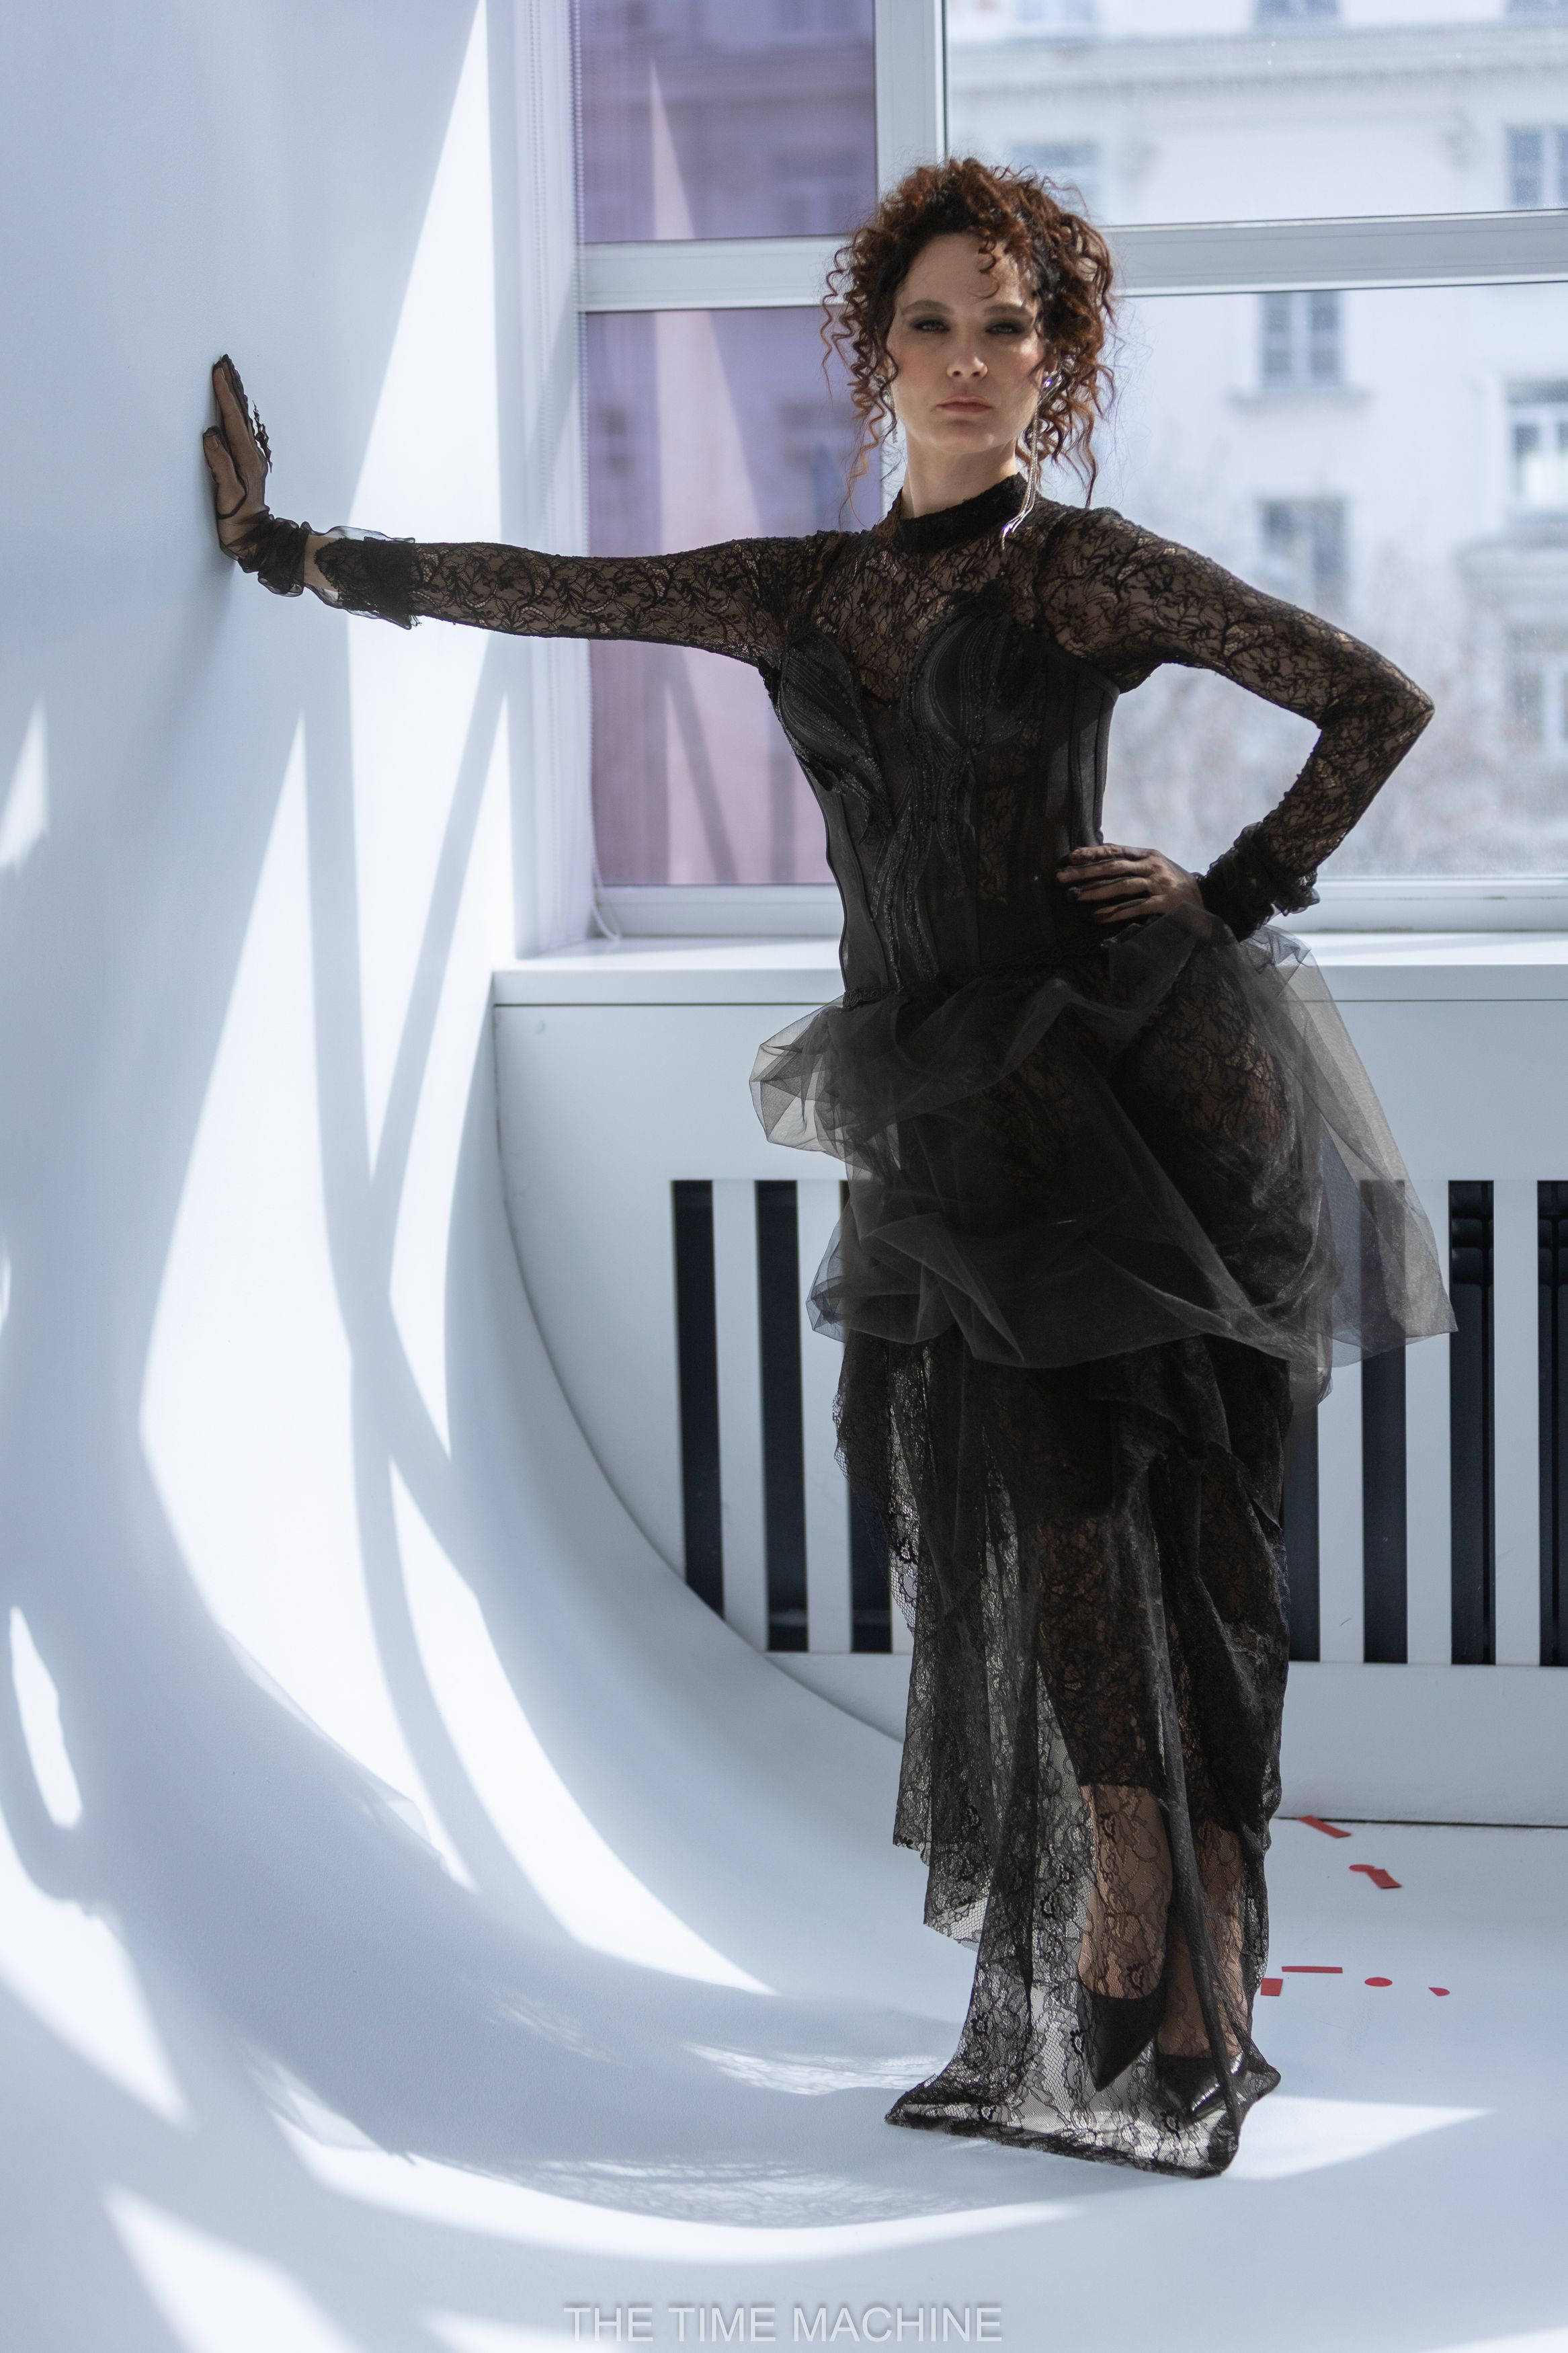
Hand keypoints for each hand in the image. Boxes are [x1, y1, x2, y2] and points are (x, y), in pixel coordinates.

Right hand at [202, 356, 271, 556]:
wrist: (254, 538)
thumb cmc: (237, 520)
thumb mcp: (227, 495)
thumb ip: (220, 465)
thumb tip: (211, 435)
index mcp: (246, 459)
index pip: (233, 420)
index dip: (225, 395)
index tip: (218, 373)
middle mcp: (251, 455)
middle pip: (240, 414)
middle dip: (232, 387)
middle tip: (224, 363)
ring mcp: (250, 458)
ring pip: (241, 419)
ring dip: (235, 396)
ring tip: (228, 376)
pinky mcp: (246, 462)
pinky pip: (239, 428)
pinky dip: (235, 411)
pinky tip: (232, 406)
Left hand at [1057, 841, 1201, 925]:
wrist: (1206, 902)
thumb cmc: (1174, 885)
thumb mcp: (1156, 867)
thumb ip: (1133, 863)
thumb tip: (1102, 857)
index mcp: (1149, 855)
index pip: (1115, 850)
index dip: (1092, 853)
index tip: (1071, 857)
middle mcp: (1153, 867)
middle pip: (1113, 867)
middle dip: (1085, 872)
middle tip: (1060, 877)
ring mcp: (1159, 885)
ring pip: (1121, 886)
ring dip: (1095, 892)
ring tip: (1073, 897)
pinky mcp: (1164, 905)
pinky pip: (1134, 908)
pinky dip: (1114, 912)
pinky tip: (1097, 916)